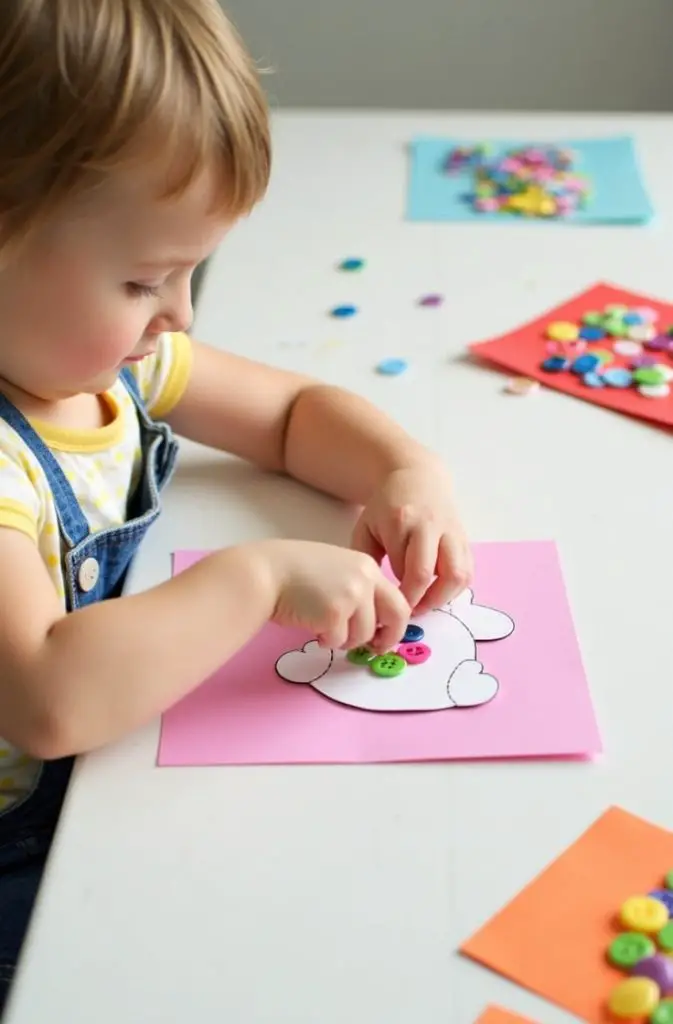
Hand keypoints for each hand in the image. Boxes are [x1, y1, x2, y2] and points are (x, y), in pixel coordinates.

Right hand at [263, 539, 409, 651]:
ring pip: (364, 635)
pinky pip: (339, 641)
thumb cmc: (293, 572)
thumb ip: (358, 588)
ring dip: (345, 639)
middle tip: (376, 649)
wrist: (266, 572)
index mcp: (367, 566)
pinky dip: (326, 640)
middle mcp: (366, 579)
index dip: (394, 621)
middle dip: (388, 638)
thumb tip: (373, 622)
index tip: (385, 634)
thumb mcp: (336, 568)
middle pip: (397, 616)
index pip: (397, 598)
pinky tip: (310, 625)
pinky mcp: (335, 614)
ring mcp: (352, 596)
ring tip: (323, 628)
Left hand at [351, 463, 472, 612]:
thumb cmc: (386, 507)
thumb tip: (376, 596)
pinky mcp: (464, 537)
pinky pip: (468, 570)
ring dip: (442, 598)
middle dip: (418, 601)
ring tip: (426, 604)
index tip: (390, 605)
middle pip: (428, 573)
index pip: (401, 569)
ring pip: (457, 574)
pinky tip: (439, 592)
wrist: (417, 477)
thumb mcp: (366, 527)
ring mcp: (451, 530)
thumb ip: (367, 559)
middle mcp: (429, 524)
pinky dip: (456, 588)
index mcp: (401, 521)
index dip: (398, 594)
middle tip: (408, 611)